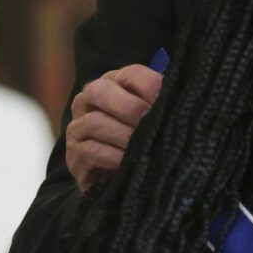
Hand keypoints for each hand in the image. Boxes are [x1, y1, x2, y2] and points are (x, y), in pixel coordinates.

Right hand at [67, 64, 162, 190]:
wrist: (114, 177)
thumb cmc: (139, 140)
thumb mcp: (152, 120)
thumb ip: (161, 106)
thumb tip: (179, 103)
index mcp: (113, 83)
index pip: (130, 74)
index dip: (148, 85)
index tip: (165, 100)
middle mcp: (88, 100)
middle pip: (100, 91)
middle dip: (128, 106)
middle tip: (148, 120)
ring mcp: (77, 128)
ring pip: (95, 122)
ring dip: (123, 134)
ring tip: (143, 144)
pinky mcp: (74, 156)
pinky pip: (90, 151)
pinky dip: (113, 156)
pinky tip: (128, 161)